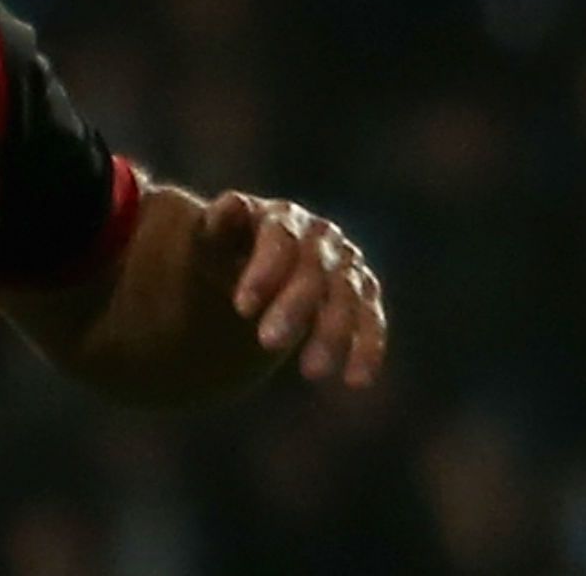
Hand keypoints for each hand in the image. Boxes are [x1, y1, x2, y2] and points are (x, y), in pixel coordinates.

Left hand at [201, 192, 386, 387]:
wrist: (252, 258)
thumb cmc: (225, 248)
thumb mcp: (214, 237)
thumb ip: (220, 224)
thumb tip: (233, 204)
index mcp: (282, 217)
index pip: (279, 239)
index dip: (264, 271)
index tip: (242, 308)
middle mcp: (321, 236)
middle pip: (314, 270)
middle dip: (294, 307)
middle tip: (268, 343)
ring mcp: (346, 263)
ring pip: (347, 297)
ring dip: (332, 334)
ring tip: (310, 371)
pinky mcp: (363, 293)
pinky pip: (371, 320)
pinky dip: (367, 349)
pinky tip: (355, 381)